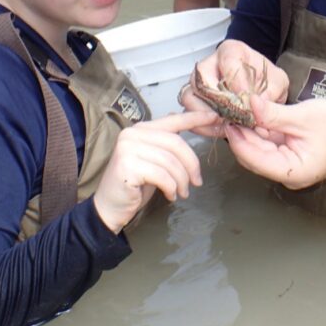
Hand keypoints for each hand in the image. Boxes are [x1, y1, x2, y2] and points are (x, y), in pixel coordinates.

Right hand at [92, 109, 218, 232]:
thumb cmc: (135, 185)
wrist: (109, 208)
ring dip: (182, 180)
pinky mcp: (127, 165)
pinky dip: (171, 187)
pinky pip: (162, 175)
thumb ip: (167, 145)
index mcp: (141, 129)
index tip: (215, 118)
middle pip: (176, 143)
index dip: (196, 118)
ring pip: (171, 162)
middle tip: (197, 182)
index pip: (173, 120)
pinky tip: (170, 195)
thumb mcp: (155, 161)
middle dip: (192, 164)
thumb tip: (189, 123)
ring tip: (182, 192)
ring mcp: (128, 148)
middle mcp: (132, 133)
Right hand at [178, 39, 288, 126]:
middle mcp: (210, 64)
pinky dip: (203, 125)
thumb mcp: (277, 82)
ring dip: (207, 115)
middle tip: (234, 115)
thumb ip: (270, 91)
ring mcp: (198, 83)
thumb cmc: (266, 81)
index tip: (248, 98)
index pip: (227, 62)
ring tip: (226, 124)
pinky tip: (220, 130)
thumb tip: (256, 104)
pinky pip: (190, 114)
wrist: (260, 90)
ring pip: (190, 97)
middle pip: (200, 79)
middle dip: (218, 102)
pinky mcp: (195, 102)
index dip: (237, 83)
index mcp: (231, 51)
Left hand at [223, 94, 325, 188]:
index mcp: (293, 171)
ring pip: (259, 151)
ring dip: (249, 132)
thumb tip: (248, 103)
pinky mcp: (289, 157)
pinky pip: (269, 146)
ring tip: (238, 111)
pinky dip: (260, 132)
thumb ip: (273, 114)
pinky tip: (251, 116)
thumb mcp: (303, 116)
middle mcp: (287, 175)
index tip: (227, 118)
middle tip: (228, 111)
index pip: (254, 158)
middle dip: (241, 135)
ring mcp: (288, 167)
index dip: (238, 139)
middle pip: (254, 157)